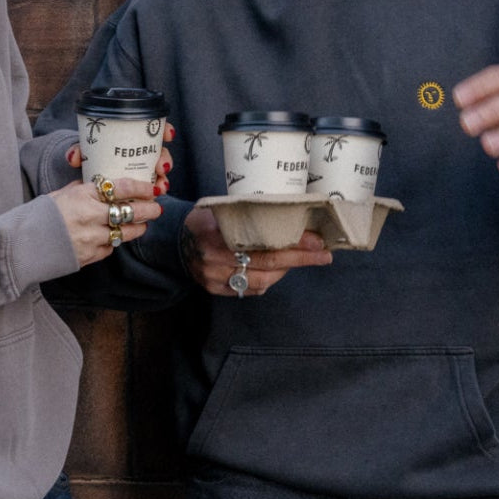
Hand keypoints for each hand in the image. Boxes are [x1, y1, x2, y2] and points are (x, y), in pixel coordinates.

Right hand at [49, 178, 164, 268]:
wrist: (22, 245)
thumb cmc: (38, 216)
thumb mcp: (60, 195)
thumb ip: (81, 190)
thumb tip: (96, 185)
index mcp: (83, 196)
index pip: (121, 188)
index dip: (141, 188)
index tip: (151, 188)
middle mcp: (91, 217)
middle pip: (130, 212)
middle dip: (148, 210)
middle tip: (157, 208)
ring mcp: (91, 238)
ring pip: (126, 233)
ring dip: (137, 228)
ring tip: (142, 224)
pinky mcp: (89, 256)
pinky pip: (110, 248)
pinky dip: (114, 242)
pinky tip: (115, 237)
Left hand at [65, 122, 174, 196]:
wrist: (85, 175)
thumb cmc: (89, 158)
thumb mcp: (84, 152)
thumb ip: (78, 151)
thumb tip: (73, 157)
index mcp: (132, 138)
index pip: (153, 129)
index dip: (165, 130)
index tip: (168, 135)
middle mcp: (141, 153)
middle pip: (161, 152)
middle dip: (165, 159)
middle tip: (161, 168)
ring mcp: (143, 170)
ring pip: (160, 173)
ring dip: (163, 179)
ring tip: (160, 187)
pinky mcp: (142, 187)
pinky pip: (153, 190)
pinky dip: (156, 193)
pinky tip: (155, 198)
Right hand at [181, 205, 331, 297]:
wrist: (175, 242)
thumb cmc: (204, 220)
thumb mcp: (219, 209)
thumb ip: (246, 214)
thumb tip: (290, 214)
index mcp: (214, 234)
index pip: (261, 241)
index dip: (291, 242)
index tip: (316, 240)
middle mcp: (213, 259)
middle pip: (265, 262)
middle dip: (299, 258)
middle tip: (323, 254)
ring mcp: (214, 278)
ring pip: (261, 280)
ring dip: (286, 270)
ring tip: (303, 258)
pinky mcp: (216, 290)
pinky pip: (250, 289)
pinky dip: (269, 279)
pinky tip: (279, 269)